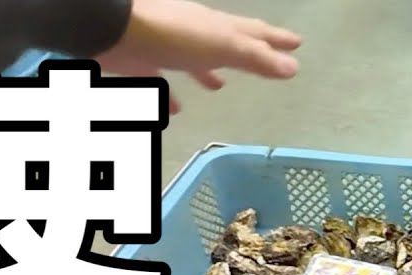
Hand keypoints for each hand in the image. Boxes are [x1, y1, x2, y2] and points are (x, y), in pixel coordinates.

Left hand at [95, 0, 300, 112]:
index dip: (276, 40)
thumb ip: (256, 58)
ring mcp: (165, 47)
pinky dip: (169, 94)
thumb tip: (294, 68)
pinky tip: (175, 109)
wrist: (114, 29)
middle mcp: (194, 33)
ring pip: (192, 60)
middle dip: (246, 51)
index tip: (297, 44)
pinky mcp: (139, 62)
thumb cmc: (174, 36)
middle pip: (226, 42)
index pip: (253, 33)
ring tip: (218, 87)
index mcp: (217, 28)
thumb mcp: (223, 46)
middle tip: (268, 59)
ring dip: (206, 72)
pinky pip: (158, 79)